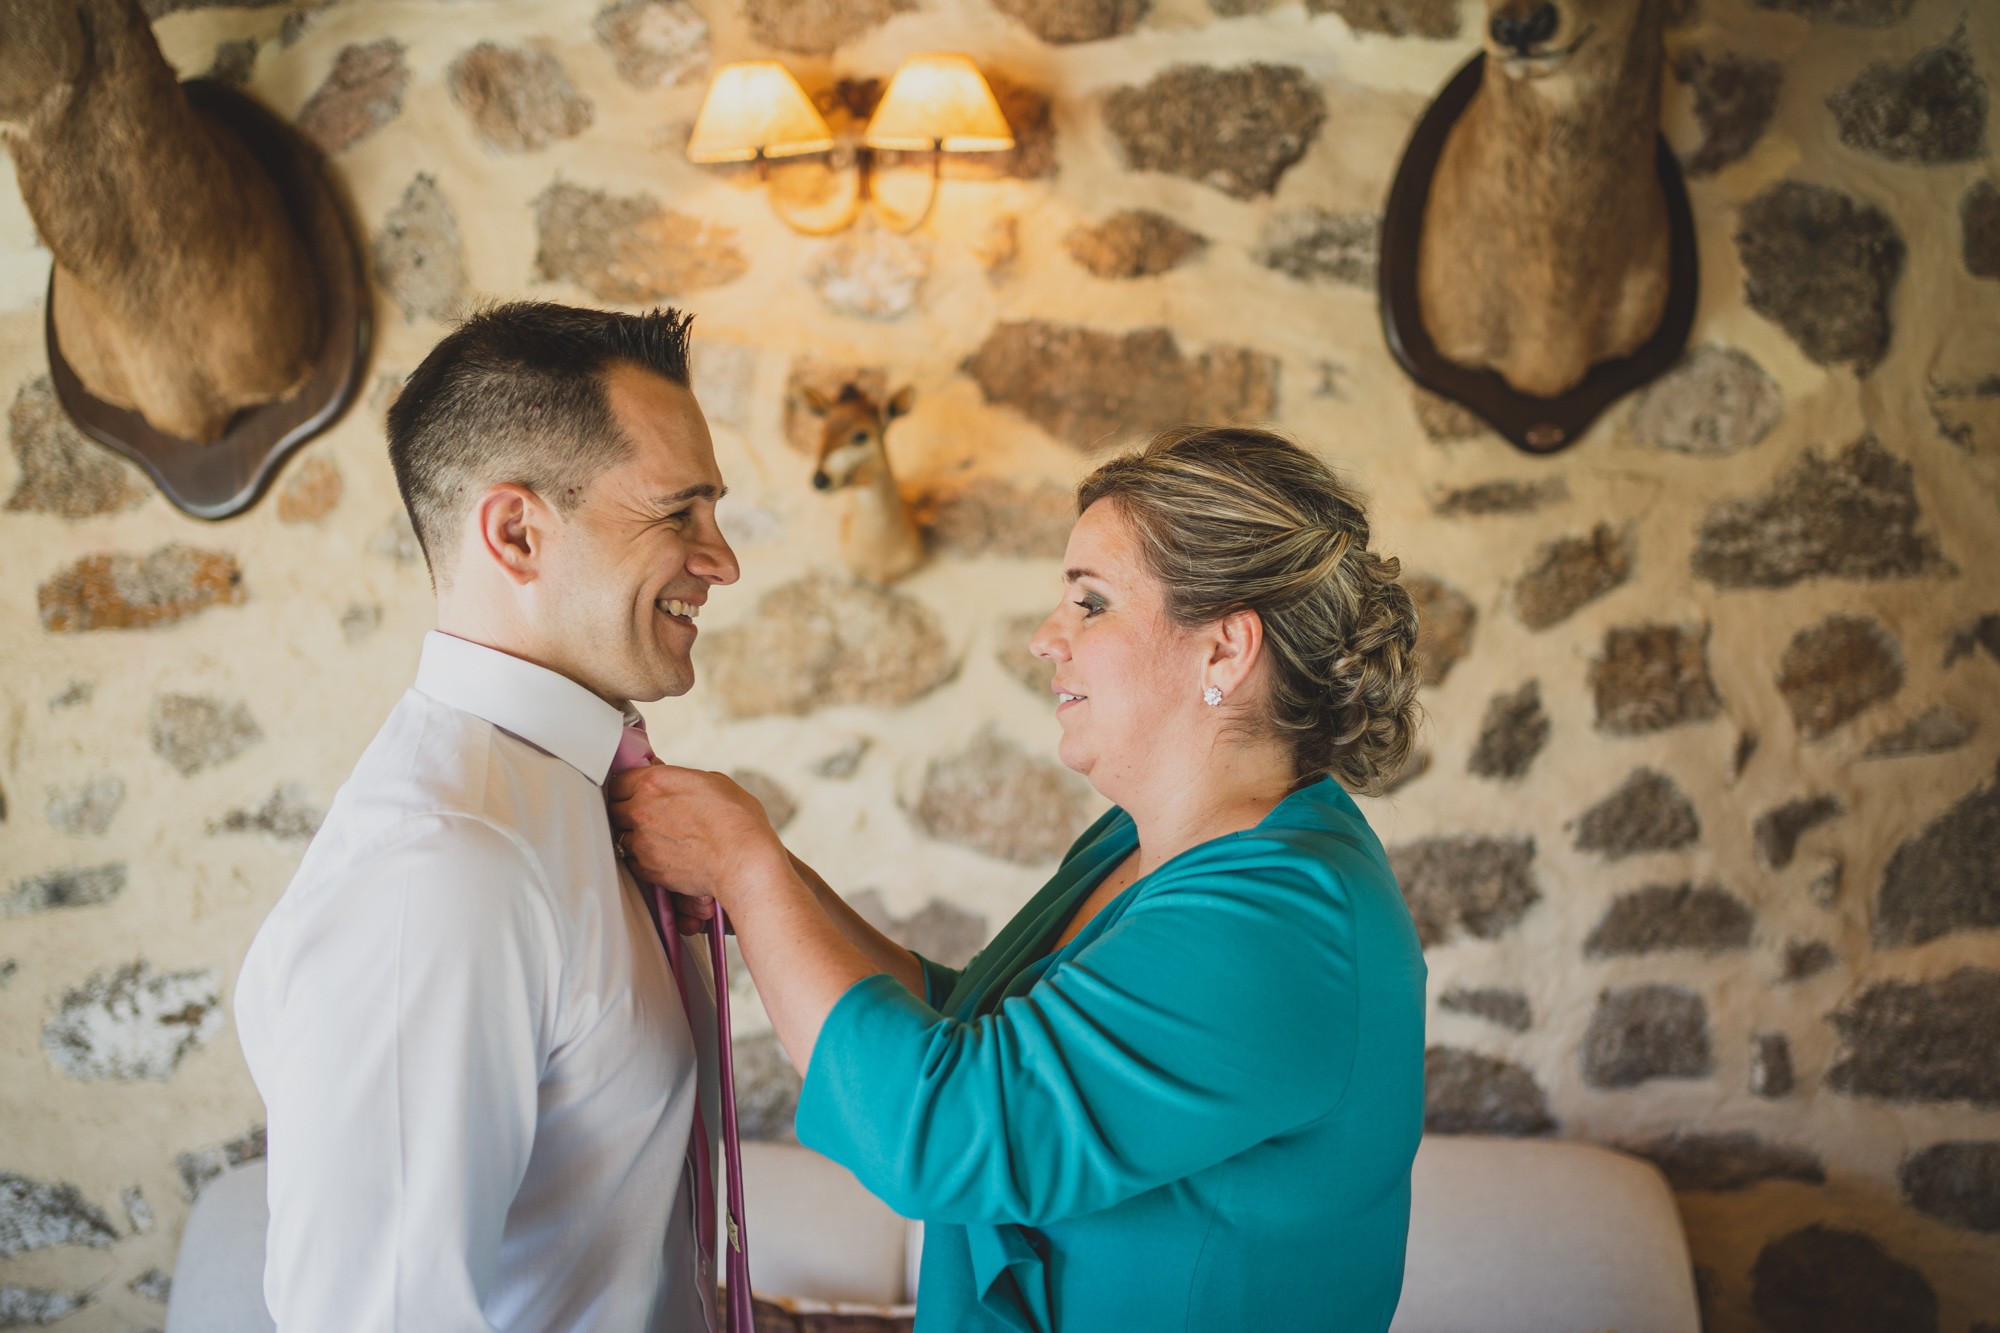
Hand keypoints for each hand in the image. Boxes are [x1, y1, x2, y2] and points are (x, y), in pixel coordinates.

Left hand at [606, 764, 790, 914]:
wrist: (743, 861)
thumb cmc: (737, 820)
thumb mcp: (713, 781)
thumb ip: (681, 779)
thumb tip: (669, 778)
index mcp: (654, 782)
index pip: (619, 781)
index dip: (628, 787)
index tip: (636, 792)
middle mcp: (641, 810)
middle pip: (614, 809)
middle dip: (627, 811)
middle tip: (647, 815)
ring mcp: (641, 842)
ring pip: (621, 837)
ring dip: (635, 836)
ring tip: (659, 838)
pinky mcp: (646, 869)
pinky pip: (633, 861)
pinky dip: (643, 859)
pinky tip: (664, 855)